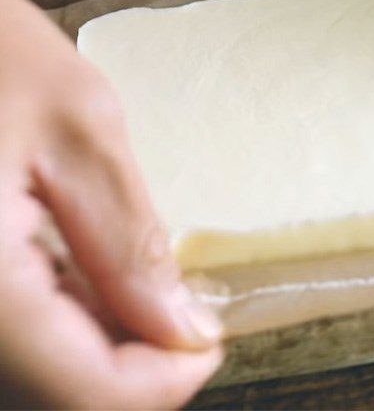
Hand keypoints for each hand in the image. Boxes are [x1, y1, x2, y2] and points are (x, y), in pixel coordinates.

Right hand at [0, 0, 221, 408]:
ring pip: (27, 368)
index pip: (83, 393)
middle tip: (185, 311)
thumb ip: (128, 241)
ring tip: (143, 288)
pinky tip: (87, 275)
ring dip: (96, 343)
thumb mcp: (78, 130)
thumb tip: (184, 328)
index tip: (211, 340)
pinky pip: (6, 326)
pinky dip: (56, 316)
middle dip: (132, 364)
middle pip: (53, 390)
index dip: (162, 383)